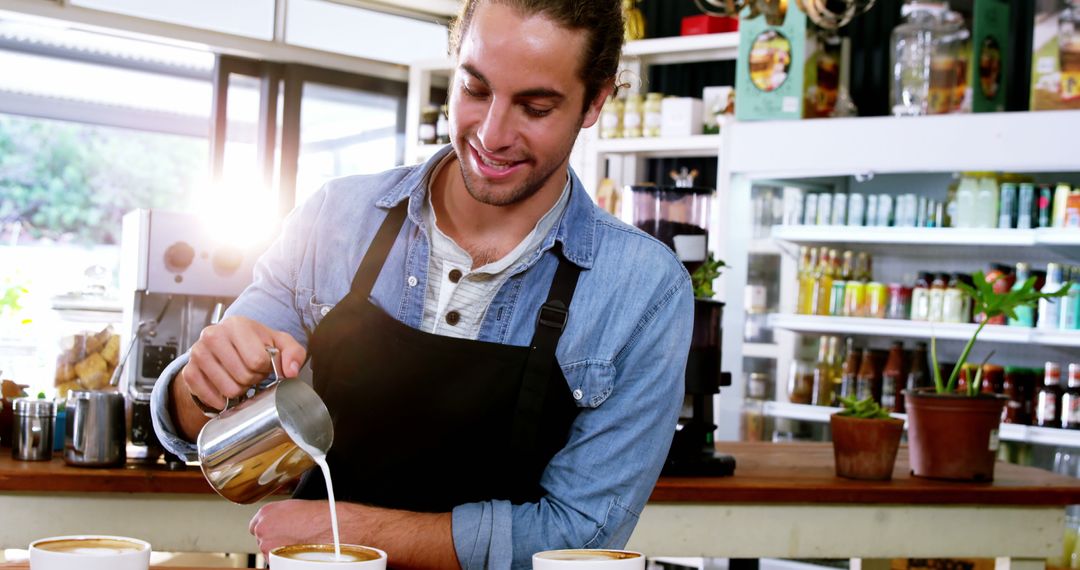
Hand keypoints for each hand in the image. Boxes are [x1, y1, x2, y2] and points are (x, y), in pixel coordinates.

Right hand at [180, 316, 305, 410]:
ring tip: (238, 378)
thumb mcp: (280, 343)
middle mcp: (212, 335)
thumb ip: (294, 353)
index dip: (265, 369)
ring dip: (238, 390)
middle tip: (251, 373)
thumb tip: (291, 371)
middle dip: (252, 380)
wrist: (226, 348)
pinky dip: (220, 400)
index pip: (257, 360)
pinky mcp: (188, 371)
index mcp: (236, 324)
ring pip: (228, 389)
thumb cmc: (255, 345)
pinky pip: (207, 396)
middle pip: (243, 376)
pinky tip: (225, 391)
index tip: (263, 365)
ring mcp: (197, 353)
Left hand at [249, 499, 337, 556]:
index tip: (274, 531)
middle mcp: (262, 527)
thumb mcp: (293, 507)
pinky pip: (275, 560)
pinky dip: (283, 558)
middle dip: (273, 539)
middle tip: (288, 538)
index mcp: (265, 512)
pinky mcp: (273, 558)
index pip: (256, 524)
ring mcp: (265, 544)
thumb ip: (279, 515)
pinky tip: (296, 551)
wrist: (328, 527)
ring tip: (295, 544)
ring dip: (278, 549)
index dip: (267, 529)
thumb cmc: (316, 515)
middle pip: (262, 538)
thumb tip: (279, 521)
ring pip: (268, 550)